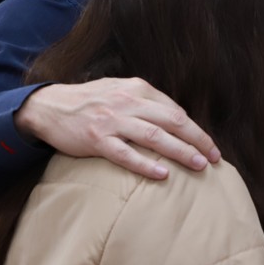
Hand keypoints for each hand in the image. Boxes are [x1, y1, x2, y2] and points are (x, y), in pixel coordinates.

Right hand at [14, 77, 220, 178]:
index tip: (209, 146)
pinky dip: (146, 165)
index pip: (175, 111)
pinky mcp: (97, 140)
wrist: (49, 106)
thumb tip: (177, 119)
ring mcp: (112, 121)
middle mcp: (128, 102)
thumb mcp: (120, 90)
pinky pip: (126, 154)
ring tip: (199, 165)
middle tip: (214, 157)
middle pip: (173, 122)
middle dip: (198, 140)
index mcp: (138, 89)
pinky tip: (163, 174)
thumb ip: (147, 101)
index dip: (196, 130)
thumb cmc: (90, 101)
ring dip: (181, 152)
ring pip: (155, 137)